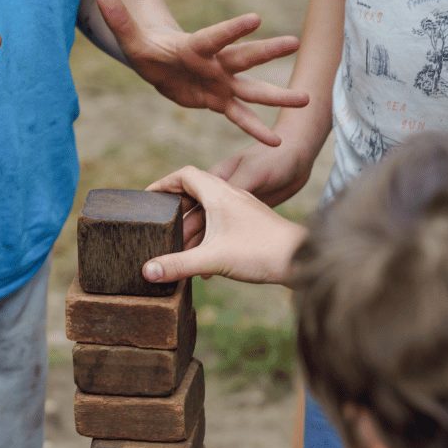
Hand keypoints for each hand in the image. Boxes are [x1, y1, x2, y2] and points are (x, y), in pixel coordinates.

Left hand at [97, 0, 307, 145]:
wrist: (161, 63)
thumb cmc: (147, 49)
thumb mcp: (132, 39)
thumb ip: (121, 21)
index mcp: (197, 46)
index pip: (216, 36)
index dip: (233, 28)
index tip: (257, 18)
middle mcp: (216, 63)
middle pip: (245, 57)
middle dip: (268, 52)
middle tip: (295, 43)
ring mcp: (222, 83)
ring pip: (253, 89)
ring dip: (278, 95)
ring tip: (307, 99)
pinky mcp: (220, 102)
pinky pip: (241, 117)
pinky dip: (257, 129)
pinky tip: (276, 143)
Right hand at [142, 165, 306, 286]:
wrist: (302, 258)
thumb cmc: (261, 251)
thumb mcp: (213, 258)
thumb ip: (177, 264)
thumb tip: (145, 272)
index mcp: (219, 193)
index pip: (185, 175)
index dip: (164, 183)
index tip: (148, 197)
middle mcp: (231, 195)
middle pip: (195, 190)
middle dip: (175, 204)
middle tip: (157, 220)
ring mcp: (243, 208)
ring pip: (210, 206)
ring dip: (192, 220)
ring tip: (175, 239)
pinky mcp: (251, 222)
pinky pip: (222, 218)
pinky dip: (207, 230)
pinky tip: (204, 253)